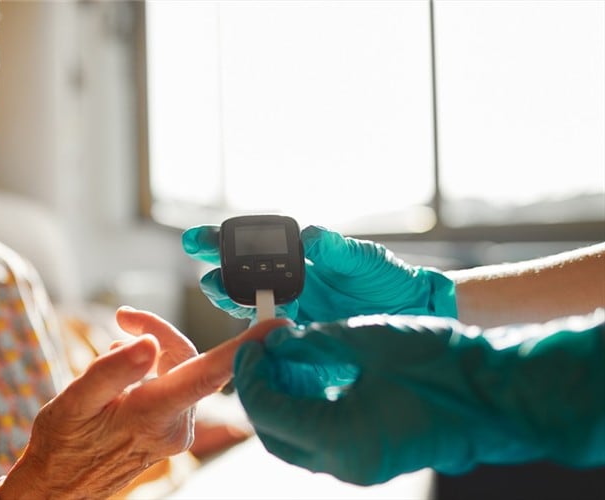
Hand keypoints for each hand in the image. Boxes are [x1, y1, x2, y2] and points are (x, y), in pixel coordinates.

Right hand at [0, 307, 290, 497]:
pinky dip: (148, 372)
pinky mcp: (171, 431)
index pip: (207, 374)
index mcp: (153, 415)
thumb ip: (113, 370)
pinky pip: (171, 387)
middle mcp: (175, 427)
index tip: (278, 328)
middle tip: (123, 319)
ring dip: (149, 354)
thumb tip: (146, 343)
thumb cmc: (62, 443)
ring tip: (109, 364)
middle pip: (186, 360)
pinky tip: (120, 382)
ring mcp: (175, 432)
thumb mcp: (75, 401)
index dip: (244, 347)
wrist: (59, 485)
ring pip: (178, 371)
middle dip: (157, 333)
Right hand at [181, 224, 456, 322]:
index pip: (249, 248)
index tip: (197, 240)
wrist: (410, 312)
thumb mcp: (361, 259)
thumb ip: (333, 249)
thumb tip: (308, 236)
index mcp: (294, 259)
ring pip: (250, 307)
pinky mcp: (300, 340)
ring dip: (232, 299)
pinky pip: (271, 339)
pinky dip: (256, 336)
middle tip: (208, 274)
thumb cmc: (385, 278)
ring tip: (219, 290)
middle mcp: (285, 285)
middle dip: (218, 274)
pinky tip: (248, 334)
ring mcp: (290, 313)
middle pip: (239, 278)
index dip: (218, 243)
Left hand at [233, 311, 604, 485]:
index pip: (267, 411)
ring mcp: (361, 467)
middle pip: (275, 434)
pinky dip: (307, 410)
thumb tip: (276, 339)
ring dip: (282, 401)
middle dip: (260, 392)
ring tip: (283, 359)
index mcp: (340, 439)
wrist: (501, 396)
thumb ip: (313, 341)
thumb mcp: (367, 340)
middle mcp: (346, 464)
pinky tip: (310, 376)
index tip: (250, 343)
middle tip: (259, 353)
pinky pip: (323, 441)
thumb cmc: (442, 364)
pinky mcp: (373, 458)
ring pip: (296, 442)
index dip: (250, 374)